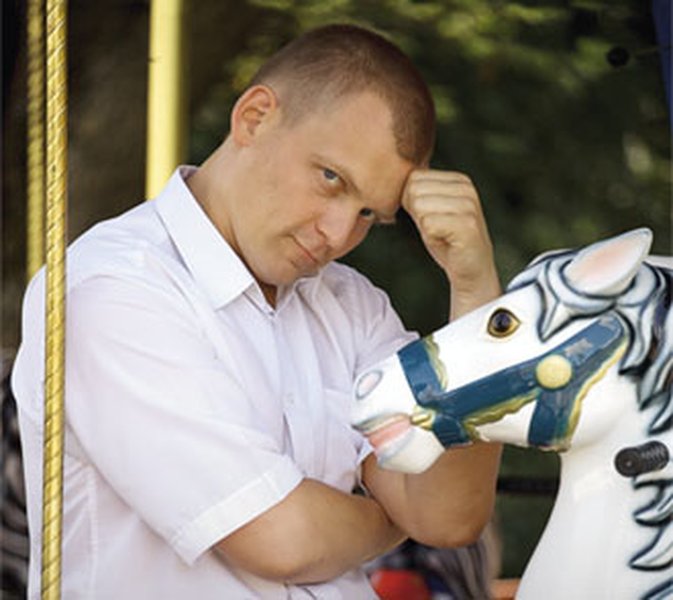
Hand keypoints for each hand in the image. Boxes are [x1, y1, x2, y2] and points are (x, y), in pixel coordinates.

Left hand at [402, 169, 500, 316]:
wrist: (471, 270)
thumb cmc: (446, 240)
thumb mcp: (429, 210)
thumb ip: (416, 192)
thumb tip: (389, 177)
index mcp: (458, 180)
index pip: (413, 178)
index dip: (412, 203)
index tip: (431, 218)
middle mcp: (466, 188)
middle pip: (414, 190)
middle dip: (417, 214)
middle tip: (436, 228)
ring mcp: (469, 205)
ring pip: (420, 206)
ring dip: (425, 226)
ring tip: (442, 233)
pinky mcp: (467, 224)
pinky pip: (428, 224)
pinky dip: (431, 237)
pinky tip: (447, 241)